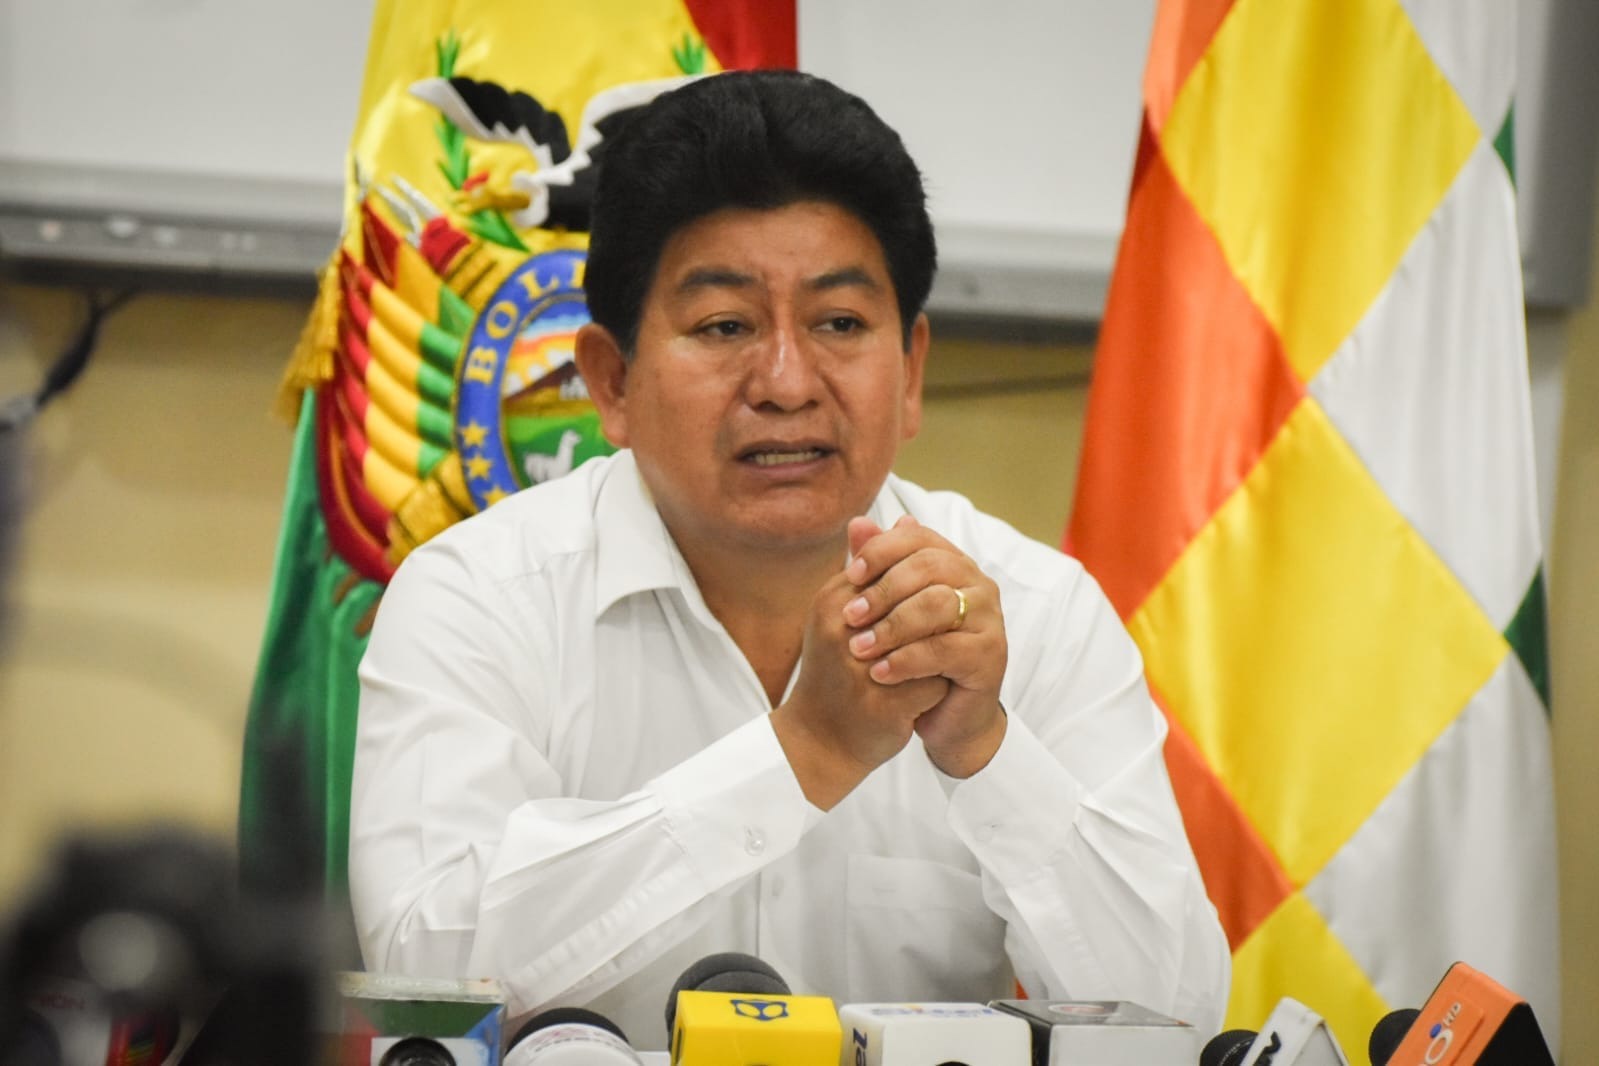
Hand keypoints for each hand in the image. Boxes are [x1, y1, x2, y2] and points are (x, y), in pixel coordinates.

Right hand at [771, 557, 950, 809]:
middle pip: (921, 603)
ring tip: (940, 659)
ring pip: (933, 642)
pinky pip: (935, 683)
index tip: (934, 602)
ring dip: (943, 650)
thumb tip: (904, 519)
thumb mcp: (844, 612)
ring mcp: (863, 670)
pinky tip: (935, 692)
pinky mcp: (886, 706)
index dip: (923, 588)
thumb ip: (871, 568)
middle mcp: (844, 633)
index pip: (897, 572)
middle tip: (946, 630)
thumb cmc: (835, 671)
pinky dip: (941, 686)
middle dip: (939, 617)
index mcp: (833, 602)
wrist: (819, 738)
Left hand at [841, 514, 1007, 778]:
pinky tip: (880, 673)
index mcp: (953, 564)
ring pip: (938, 605)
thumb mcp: (888, 612)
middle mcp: (978, 584)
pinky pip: (945, 649)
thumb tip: (856, 523)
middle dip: (883, 590)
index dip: (882, 549)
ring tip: (858, 648)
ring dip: (892, 626)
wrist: (944, 715)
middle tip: (848, 616)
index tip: (849, 573)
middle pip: (929, 567)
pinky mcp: (991, 655)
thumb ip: (875, 570)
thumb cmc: (913, 658)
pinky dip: (908, 660)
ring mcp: (989, 618)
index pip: (918, 538)